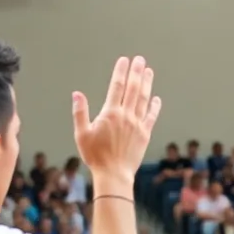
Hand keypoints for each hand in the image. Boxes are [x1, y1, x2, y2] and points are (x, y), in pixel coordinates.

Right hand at [72, 56, 161, 183]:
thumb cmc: (95, 156)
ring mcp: (137, 124)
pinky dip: (155, 106)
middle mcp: (126, 116)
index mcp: (110, 113)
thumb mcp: (81, 134)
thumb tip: (77, 94)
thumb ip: (80, 112)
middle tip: (140, 60)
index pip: (117, 86)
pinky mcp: (145, 134)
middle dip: (137, 72)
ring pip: (144, 99)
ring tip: (149, 71)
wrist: (113, 174)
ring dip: (147, 84)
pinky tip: (157, 98)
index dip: (121, 72)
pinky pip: (152, 117)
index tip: (124, 60)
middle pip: (133, 89)